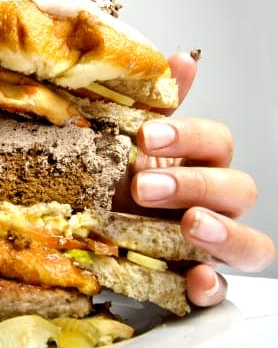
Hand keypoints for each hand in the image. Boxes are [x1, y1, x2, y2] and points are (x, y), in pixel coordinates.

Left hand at [114, 52, 274, 306]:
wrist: (98, 232)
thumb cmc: (121, 185)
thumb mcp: (129, 148)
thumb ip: (156, 107)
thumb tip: (181, 58)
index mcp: (198, 164)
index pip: (216, 142)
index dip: (189, 136)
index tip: (145, 136)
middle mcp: (214, 203)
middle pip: (237, 189)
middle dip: (194, 184)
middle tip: (143, 186)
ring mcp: (213, 245)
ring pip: (251, 242)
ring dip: (224, 232)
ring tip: (189, 225)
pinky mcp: (199, 280)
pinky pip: (222, 289)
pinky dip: (212, 286)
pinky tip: (195, 280)